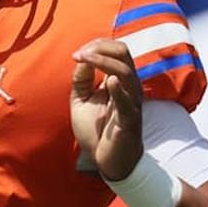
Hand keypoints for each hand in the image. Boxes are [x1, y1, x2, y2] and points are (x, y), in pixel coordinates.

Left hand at [70, 39, 143, 180]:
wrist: (107, 160)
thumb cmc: (98, 130)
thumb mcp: (82, 99)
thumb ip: (81, 79)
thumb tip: (81, 58)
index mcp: (119, 80)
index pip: (116, 50)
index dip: (96, 45)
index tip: (76, 54)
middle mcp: (129, 86)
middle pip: (123, 52)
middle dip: (100, 47)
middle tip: (79, 55)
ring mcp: (131, 102)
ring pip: (126, 72)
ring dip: (103, 61)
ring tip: (84, 59)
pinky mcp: (129, 120)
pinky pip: (128, 101)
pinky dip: (119, 90)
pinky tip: (108, 82)